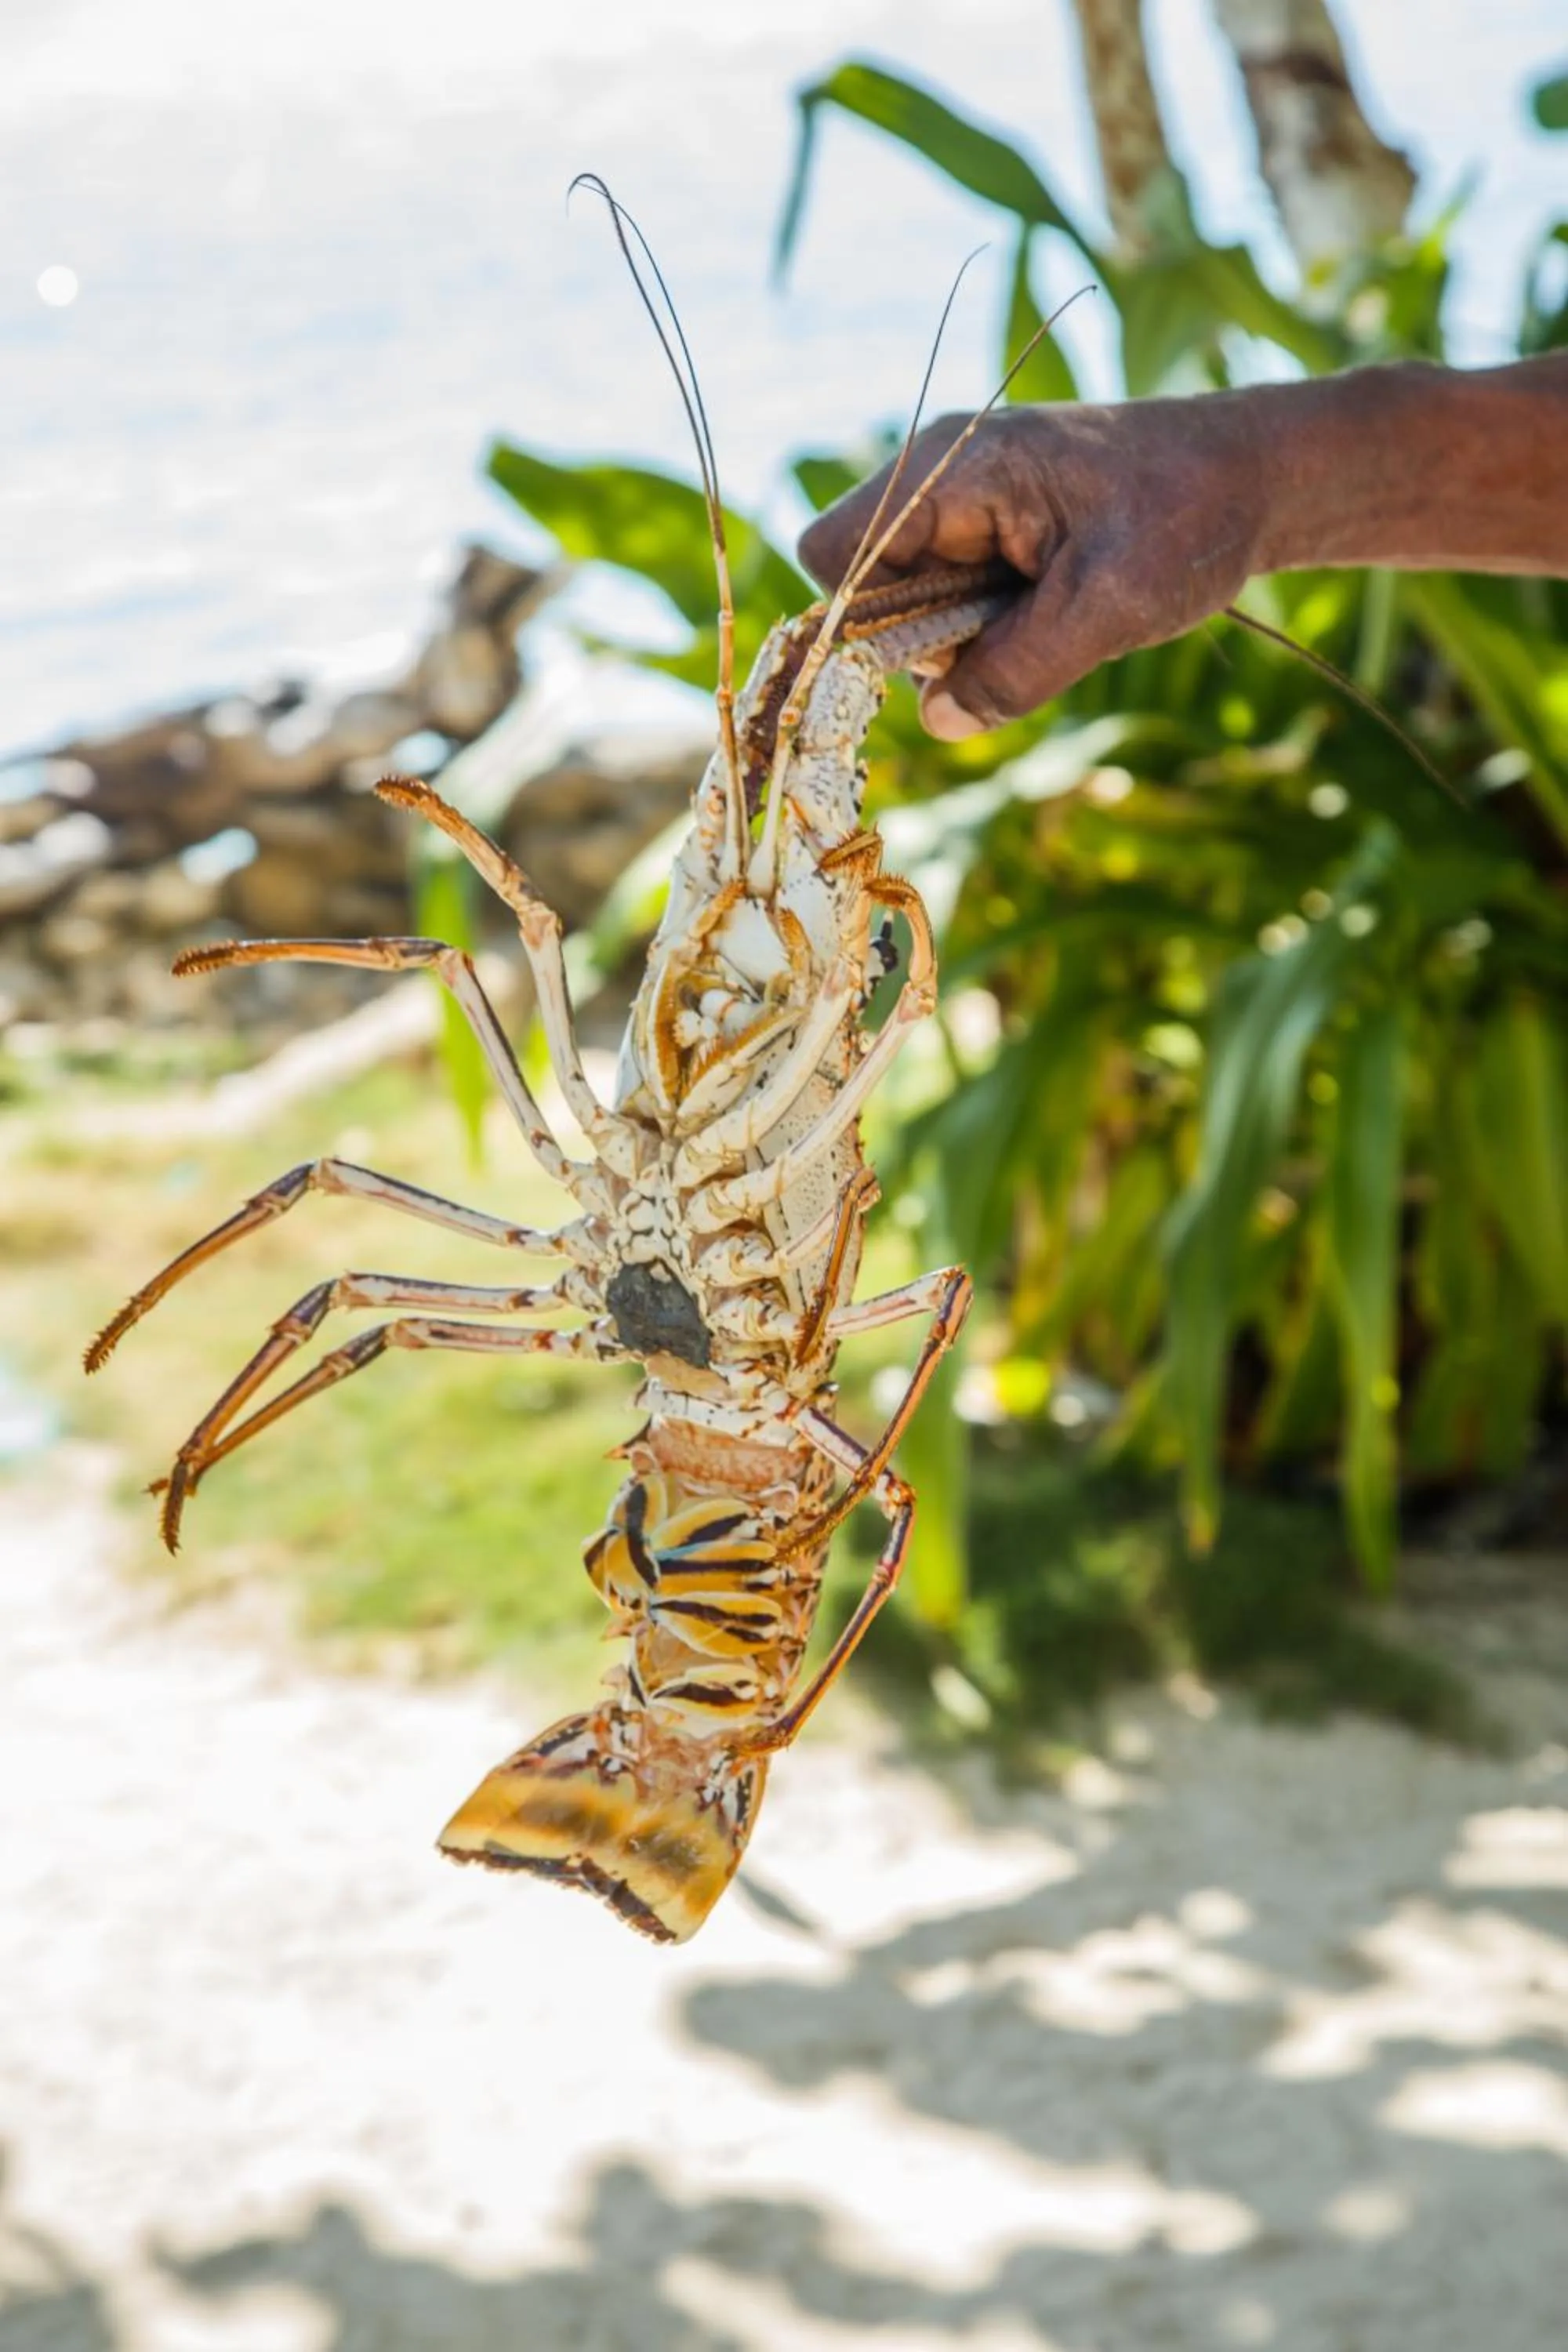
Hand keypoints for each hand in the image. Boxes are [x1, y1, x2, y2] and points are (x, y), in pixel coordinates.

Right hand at [798, 399, 1268, 737]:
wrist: (1257, 475)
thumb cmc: (1190, 518)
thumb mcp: (1108, 609)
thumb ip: (1017, 671)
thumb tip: (938, 720)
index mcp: (956, 468)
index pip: (837, 553)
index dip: (861, 621)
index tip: (933, 657)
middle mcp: (943, 475)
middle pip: (867, 585)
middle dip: (923, 637)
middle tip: (1014, 638)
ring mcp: (964, 502)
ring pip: (909, 601)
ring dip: (964, 637)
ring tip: (1051, 617)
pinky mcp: (989, 530)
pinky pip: (950, 598)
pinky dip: (989, 626)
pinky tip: (1050, 613)